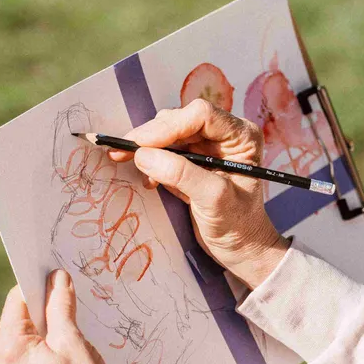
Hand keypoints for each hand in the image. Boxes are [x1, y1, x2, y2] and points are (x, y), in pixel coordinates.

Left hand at [0, 271, 114, 363]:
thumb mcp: (74, 343)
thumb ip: (61, 306)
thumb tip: (57, 278)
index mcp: (4, 348)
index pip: (18, 299)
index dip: (42, 287)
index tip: (62, 283)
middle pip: (20, 319)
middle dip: (46, 315)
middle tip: (73, 325)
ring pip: (23, 338)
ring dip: (46, 335)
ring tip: (69, 351)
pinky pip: (23, 358)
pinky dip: (41, 353)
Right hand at [109, 99, 289, 287]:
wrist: (240, 247)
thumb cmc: (237, 224)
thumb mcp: (213, 199)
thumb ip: (181, 174)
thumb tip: (144, 155)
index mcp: (241, 136)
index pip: (201, 115)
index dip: (168, 126)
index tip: (141, 143)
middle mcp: (225, 134)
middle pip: (181, 120)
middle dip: (151, 135)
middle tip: (122, 150)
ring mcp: (208, 146)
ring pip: (169, 132)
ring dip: (147, 147)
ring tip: (130, 163)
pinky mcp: (192, 160)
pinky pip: (165, 149)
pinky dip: (151, 160)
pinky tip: (149, 180)